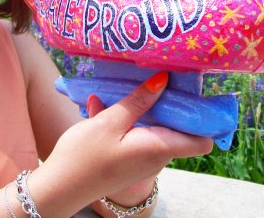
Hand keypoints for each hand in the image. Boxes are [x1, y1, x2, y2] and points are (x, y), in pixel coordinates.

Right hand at [30, 71, 212, 215]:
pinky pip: (136, 133)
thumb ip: (139, 101)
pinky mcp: (128, 158)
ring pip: (154, 127)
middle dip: (168, 102)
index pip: (202, 141)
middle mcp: (156, 156)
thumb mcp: (110, 122)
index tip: (195, 91)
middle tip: (157, 76)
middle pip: (177, 127)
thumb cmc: (84, 156)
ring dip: (141, 107)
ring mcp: (142, 159)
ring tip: (121, 86)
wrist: (59, 188)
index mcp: (158, 148)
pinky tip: (100, 103)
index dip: (204, 118)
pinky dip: (126, 118)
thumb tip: (164, 79)